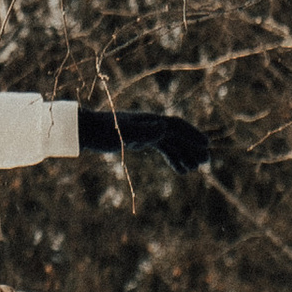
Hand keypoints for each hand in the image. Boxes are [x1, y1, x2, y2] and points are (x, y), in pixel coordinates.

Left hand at [78, 110, 210, 173]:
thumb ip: (143, 131)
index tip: (206, 146)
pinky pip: (162, 148)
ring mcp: (147, 131)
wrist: (85, 130)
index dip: (192, 134)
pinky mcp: (141, 139)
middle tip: (206, 162)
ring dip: (185, 155)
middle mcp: (151, 124)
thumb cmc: (102, 131)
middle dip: (192, 148)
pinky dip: (173, 158)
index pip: (176, 126)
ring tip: (195, 169)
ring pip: (172, 143)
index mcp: (149, 120)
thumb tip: (164, 128)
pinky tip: (181, 170)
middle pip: (178, 135)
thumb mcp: (122, 133)